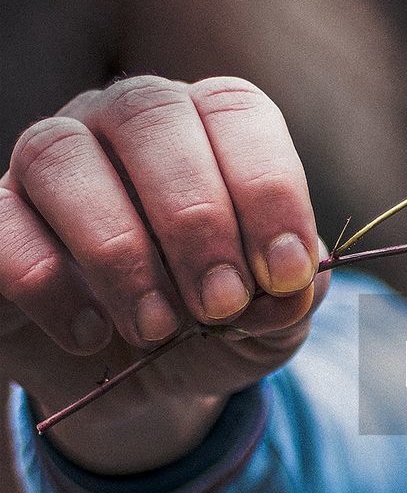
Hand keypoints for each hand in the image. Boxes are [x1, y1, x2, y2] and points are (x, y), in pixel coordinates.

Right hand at [1, 76, 329, 471]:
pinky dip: (48, 283)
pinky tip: (91, 333)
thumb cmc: (213, 322)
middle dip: (195, 218)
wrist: (140, 380)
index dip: (266, 188)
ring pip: (63, 159)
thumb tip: (288, 288)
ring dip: (121, 252)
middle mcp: (121, 122)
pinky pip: (0, 225)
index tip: (285, 272)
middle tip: (220, 304)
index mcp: (205, 124)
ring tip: (158, 328)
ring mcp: (47, 163)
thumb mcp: (271, 318)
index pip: (235, 112)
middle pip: (149, 117)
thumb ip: (291, 295)